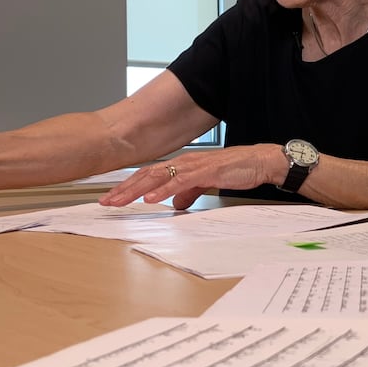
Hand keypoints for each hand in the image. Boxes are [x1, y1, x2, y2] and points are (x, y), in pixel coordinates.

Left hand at [99, 144, 284, 209]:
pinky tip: (151, 198)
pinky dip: (163, 190)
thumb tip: (175, 205)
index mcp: (183, 166)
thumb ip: (190, 193)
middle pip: (147, 175)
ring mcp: (194, 166)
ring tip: (120, 200)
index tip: (113, 197)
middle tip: (106, 201)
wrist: (261, 162)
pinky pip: (180, 182)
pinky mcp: (206, 171)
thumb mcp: (207, 184)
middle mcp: (184, 163)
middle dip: (124, 188)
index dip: (129, 186)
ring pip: (158, 177)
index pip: (150, 175)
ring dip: (137, 189)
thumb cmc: (237, 170)